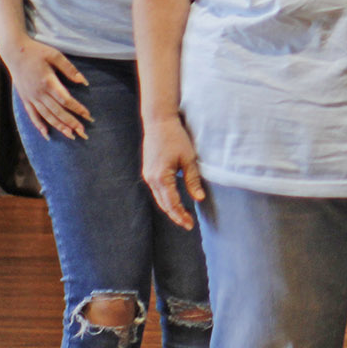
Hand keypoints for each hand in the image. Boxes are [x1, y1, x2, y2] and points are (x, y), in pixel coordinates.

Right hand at [2, 37, 90, 139]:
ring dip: (59, 126)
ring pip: (46, 116)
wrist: (14, 52)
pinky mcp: (25, 98)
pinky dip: (39, 125)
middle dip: (71, 123)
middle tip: (83, 133)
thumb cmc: (37, 51)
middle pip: (57, 112)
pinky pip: (32, 115)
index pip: (66, 100)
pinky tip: (46, 134)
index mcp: (48, 82)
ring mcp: (30, 97)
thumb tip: (84, 82)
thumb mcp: (55, 55)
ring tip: (71, 135)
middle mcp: (38, 93)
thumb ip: (69, 69)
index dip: (78, 109)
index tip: (88, 116)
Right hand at [142, 115, 203, 230]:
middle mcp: (151, 179)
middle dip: (175, 215)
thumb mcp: (188, 159)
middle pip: (163, 204)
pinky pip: (157, 189)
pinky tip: (174, 200)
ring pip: (159, 198)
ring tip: (182, 215)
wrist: (159, 122)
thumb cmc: (175, 138)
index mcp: (161, 178)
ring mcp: (148, 175)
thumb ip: (192, 180)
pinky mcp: (149, 171)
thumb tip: (198, 199)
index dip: (181, 215)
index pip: (171, 204)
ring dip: (170, 207)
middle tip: (187, 224)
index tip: (190, 225)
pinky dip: (165, 197)